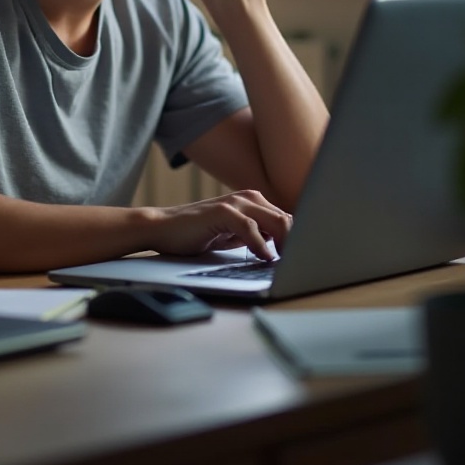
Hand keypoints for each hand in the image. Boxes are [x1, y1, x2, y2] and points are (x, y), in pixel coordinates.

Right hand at [148, 190, 291, 259]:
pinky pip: (250, 227)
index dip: (297, 240)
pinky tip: (264, 257)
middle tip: (297, 266)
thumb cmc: (197, 232)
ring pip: (274, 220)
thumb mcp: (232, 235)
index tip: (301, 261)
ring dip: (284, 244)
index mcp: (252, 202)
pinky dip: (260, 244)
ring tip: (285, 263)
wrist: (163, 228)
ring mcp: (235, 202)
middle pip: (286, 219)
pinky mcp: (222, 211)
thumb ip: (255, 235)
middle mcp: (247, 198)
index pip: (287, 220)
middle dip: (296, 243)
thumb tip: (282, 248)